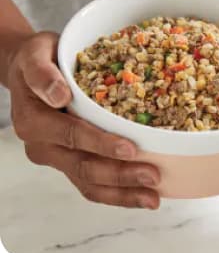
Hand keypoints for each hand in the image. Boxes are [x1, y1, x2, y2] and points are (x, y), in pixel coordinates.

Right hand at [7, 32, 160, 208]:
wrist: (30, 70)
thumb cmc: (40, 58)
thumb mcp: (36, 54)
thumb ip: (42, 73)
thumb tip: (59, 95)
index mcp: (34, 120)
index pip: (72, 136)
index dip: (101, 144)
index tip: (131, 148)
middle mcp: (43, 145)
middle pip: (83, 166)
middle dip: (120, 174)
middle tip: (153, 176)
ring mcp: (57, 157)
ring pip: (89, 183)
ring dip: (122, 193)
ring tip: (153, 198)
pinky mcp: (70, 163)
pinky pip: (92, 184)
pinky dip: (118, 193)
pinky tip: (143, 196)